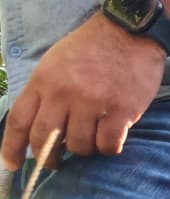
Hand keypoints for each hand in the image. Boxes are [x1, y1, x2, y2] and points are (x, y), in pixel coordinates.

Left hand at [2, 13, 165, 170]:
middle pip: (45, 140)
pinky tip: (112, 138)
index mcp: (43, 81)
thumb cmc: (91, 50)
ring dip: (85, 150)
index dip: (12, 147)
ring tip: (92, 139)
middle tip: (57, 163)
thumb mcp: (55, 65)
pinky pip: (109, 144)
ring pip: (79, 146)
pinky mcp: (121, 111)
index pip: (19, 120)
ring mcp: (93, 103)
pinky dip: (109, 148)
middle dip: (48, 159)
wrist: (129, 33)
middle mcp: (64, 93)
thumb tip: (43, 129)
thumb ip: (45, 93)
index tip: (11, 165)